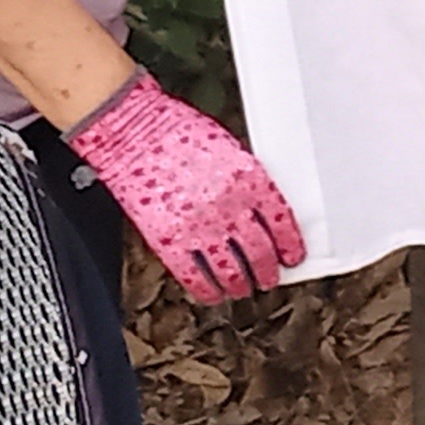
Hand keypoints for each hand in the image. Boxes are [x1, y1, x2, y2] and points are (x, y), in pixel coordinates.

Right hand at [66, 73, 306, 301]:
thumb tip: (260, 208)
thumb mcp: (228, 147)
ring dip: (242, 285)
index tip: (292, 256)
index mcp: (248, 179)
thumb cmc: (174, 130)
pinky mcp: (169, 242)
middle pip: (260, 252)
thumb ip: (246, 180)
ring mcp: (199, 227)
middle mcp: (229, 206)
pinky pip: (196, 277)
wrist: (132, 131)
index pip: (281, 222)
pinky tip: (213, 293)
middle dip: (268, 271)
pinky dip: (208, 291)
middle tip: (269, 277)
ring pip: (232, 271)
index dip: (290, 245)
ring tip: (244, 288)